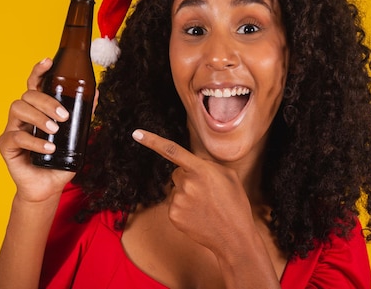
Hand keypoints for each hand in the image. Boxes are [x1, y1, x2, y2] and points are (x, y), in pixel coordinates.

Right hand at [0, 58, 75, 202]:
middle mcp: (23, 116)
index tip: (48, 61)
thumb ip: (84, 116)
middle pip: (28, 94)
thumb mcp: (76, 137)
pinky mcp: (6, 145)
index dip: (39, 70)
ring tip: (55, 131)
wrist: (48, 187)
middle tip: (64, 116)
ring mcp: (12, 129)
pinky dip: (35, 141)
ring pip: (18, 109)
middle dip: (46, 101)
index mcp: (37, 109)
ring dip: (39, 117)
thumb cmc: (60, 160)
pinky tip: (48, 148)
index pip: (35, 84)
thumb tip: (96, 93)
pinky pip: (17, 136)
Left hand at [131, 129, 257, 255]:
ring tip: (205, 207)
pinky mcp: (173, 215)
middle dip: (188, 178)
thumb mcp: (228, 176)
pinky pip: (174, 204)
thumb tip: (192, 162)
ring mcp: (178, 200)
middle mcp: (187, 184)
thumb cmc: (234, 204)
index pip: (172, 151)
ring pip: (176, 190)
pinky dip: (184, 209)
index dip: (152, 141)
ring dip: (187, 195)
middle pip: (177, 173)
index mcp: (201, 170)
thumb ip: (208, 164)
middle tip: (206, 193)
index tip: (136, 133)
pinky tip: (198, 216)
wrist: (234, 237)